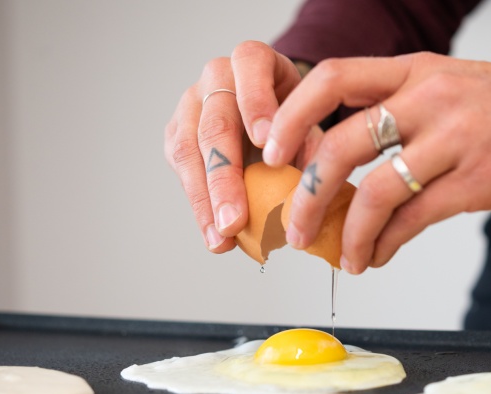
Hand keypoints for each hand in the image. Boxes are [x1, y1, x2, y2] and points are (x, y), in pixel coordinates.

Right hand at [164, 41, 304, 252]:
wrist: (268, 110)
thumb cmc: (292, 114)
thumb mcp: (310, 120)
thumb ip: (313, 145)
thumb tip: (314, 189)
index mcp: (253, 60)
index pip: (250, 65)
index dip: (256, 102)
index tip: (264, 141)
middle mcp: (216, 77)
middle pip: (214, 123)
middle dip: (225, 176)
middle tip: (236, 218)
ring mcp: (190, 105)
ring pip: (188, 150)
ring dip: (205, 200)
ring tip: (223, 237)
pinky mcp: (176, 133)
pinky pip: (181, 170)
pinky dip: (199, 206)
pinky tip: (215, 234)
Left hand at [263, 52, 490, 273]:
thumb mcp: (451, 86)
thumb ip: (400, 111)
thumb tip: (347, 162)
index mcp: (415, 70)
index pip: (332, 78)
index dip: (291, 115)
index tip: (273, 150)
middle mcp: (428, 97)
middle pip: (341, 143)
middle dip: (308, 193)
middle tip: (295, 225)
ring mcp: (454, 138)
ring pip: (375, 189)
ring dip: (346, 231)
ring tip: (340, 256)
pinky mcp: (479, 180)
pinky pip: (414, 218)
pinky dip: (384, 243)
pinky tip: (375, 256)